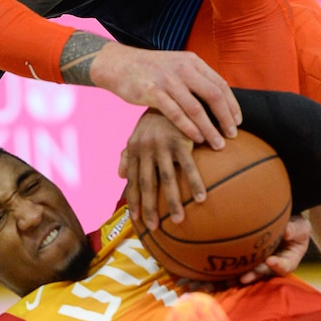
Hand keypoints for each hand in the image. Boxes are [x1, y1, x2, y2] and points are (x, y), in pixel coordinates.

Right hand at [91, 43, 240, 147]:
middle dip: (226, 118)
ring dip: (209, 128)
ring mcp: (168, 80)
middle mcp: (183, 69)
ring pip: (196, 108)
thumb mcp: (177, 65)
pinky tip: (197, 139)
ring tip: (218, 144)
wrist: (119, 64)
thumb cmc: (150, 70)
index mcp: (192, 62)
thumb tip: (217, 98)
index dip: (232, 105)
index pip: (220, 84)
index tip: (238, 121)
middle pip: (213, 96)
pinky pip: (176, 113)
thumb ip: (195, 78)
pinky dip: (189, 128)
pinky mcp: (152, 92)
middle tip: (233, 135)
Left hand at [120, 109, 221, 229]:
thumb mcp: (138, 134)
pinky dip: (195, 184)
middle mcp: (145, 149)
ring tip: (178, 220)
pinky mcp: (181, 141)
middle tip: (154, 228)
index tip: (136, 220)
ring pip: (166, 180)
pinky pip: (189, 167)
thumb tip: (119, 175)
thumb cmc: (156, 117)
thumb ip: (128, 155)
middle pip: (146, 184)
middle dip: (149, 208)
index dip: (134, 200)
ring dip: (173, 202)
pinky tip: (202, 198)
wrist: (172, 92)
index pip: (132, 180)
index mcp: (134, 149)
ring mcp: (162, 146)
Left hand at [177, 215, 310, 292]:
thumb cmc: (291, 226)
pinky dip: (203, 275)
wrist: (278, 226)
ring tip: (207, 287)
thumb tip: (286, 231)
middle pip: (254, 275)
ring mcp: (247, 267)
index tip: (271, 261)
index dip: (277, 265)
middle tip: (240, 278)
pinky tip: (186, 277)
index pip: (282, 266)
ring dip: (218, 283)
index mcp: (283, 262)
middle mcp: (263, 268)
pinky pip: (217, 271)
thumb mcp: (299, 227)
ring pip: (232, 277)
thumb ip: (295, 229)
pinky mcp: (231, 265)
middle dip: (246, 278)